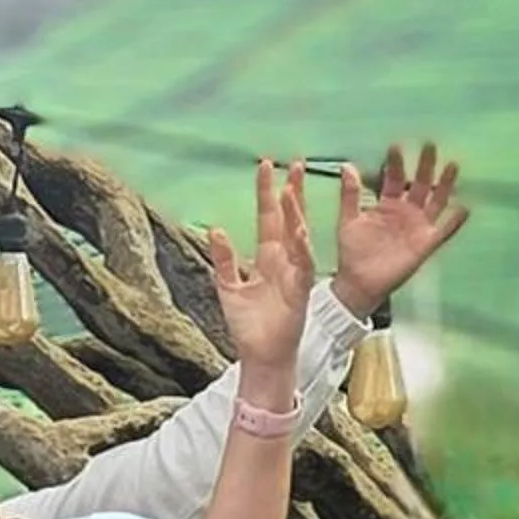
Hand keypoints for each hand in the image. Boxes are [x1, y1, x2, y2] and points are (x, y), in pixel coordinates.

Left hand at [205, 157, 313, 373]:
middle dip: (291, 192)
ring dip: (295, 214)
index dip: (267, 194)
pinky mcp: (299, 289)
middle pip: (289, 219)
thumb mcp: (229, 287)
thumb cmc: (249, 324)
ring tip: (291, 189)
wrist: (262, 354)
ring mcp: (294, 273)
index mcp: (267, 258)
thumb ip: (224, 260)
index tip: (266, 167)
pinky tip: (299, 229)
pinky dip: (301, 246)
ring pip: (298, 236)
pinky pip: (303, 264)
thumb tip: (215, 230)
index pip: (268, 218)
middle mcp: (284, 261)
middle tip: (295, 163)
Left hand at [329, 141, 467, 317]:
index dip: (395, 164)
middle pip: (419, 184)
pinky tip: (464, 208)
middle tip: (429, 145)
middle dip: (424, 166)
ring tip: (452, 165)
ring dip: (445, 185)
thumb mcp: (348, 220)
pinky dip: (454, 221)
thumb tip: (347, 166)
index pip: (394, 179)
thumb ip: (350, 195)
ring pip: (436, 201)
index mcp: (387, 205)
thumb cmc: (353, 251)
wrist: (358, 282)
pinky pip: (444, 230)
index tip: (396, 146)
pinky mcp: (427, 243)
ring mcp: (418, 226)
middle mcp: (406, 212)